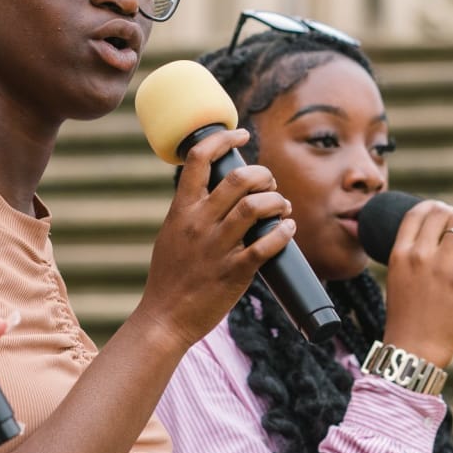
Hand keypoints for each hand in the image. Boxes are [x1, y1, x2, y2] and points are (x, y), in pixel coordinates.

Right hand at [138, 129, 293, 348]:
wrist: (165, 318)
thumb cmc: (169, 278)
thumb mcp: (171, 234)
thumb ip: (190, 212)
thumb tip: (212, 192)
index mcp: (181, 210)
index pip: (199, 159)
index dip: (223, 139)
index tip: (240, 134)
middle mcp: (199, 224)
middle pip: (239, 178)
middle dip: (263, 174)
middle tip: (269, 184)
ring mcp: (218, 247)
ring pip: (256, 207)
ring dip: (277, 201)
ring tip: (281, 206)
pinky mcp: (235, 271)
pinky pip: (266, 245)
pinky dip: (283, 233)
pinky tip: (288, 230)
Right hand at [381, 200, 452, 368]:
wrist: (413, 350)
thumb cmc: (405, 320)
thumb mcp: (397, 280)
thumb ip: (410, 259)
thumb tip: (430, 244)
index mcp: (399, 254)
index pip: (416, 213)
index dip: (433, 206)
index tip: (443, 213)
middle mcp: (419, 255)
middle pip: (440, 211)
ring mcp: (442, 267)